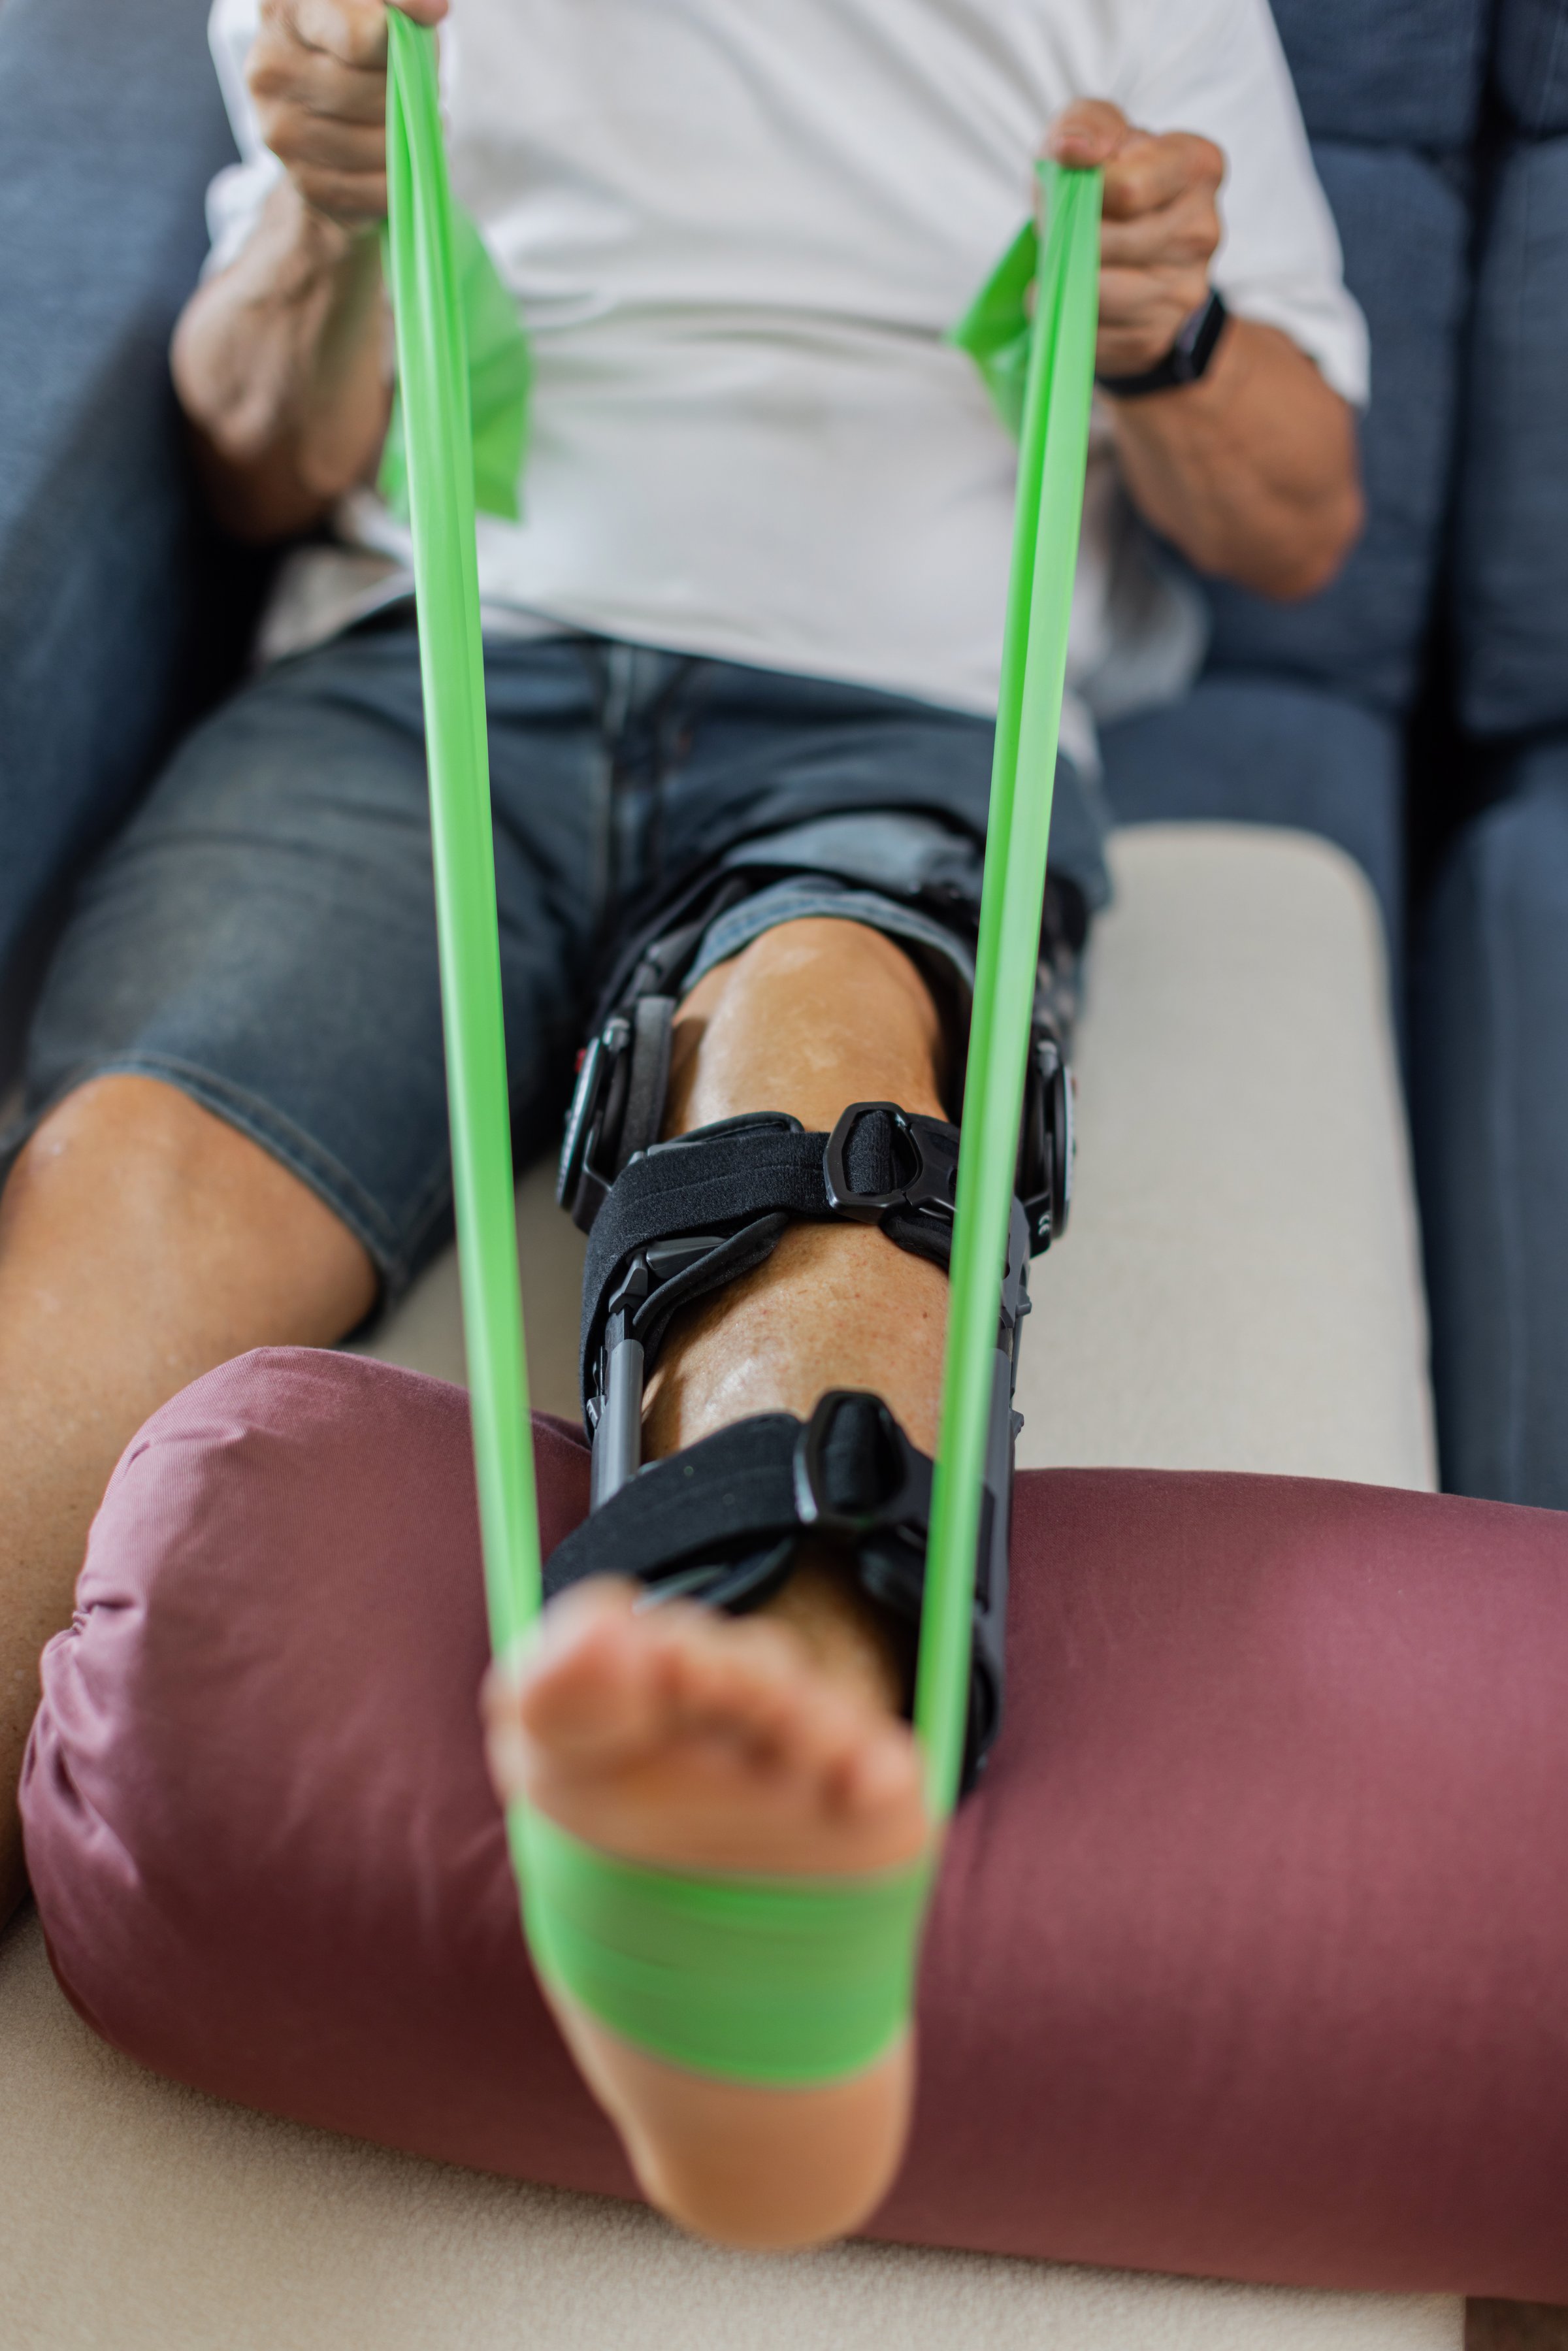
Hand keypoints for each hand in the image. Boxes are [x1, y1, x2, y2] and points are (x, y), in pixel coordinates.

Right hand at [247, 0, 447, 229]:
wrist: (326, 124)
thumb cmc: (361, 54)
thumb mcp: (377, 10)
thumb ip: (398, 3)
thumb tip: (434, 9)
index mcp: (284, 13)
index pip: (357, 33)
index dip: (400, 34)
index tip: (435, 16)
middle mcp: (269, 70)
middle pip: (372, 91)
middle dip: (408, 91)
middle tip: (413, 85)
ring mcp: (281, 131)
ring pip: (380, 143)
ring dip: (412, 137)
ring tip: (409, 121)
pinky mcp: (305, 182)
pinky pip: (378, 187)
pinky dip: (403, 176)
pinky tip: (401, 159)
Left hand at [1046, 100, 1223, 379]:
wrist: (1129, 261)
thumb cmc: (1109, 187)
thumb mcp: (1095, 135)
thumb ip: (1086, 123)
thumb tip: (1073, 149)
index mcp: (1198, 166)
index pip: (1129, 187)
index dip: (1085, 187)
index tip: (1076, 180)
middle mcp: (1203, 230)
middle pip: (1105, 240)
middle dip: (1068, 231)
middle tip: (1068, 223)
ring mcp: (1183, 291)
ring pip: (1093, 289)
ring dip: (1062, 273)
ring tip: (1071, 256)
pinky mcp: (1153, 337)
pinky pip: (1086, 330)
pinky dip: (1065, 311)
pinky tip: (1077, 293)